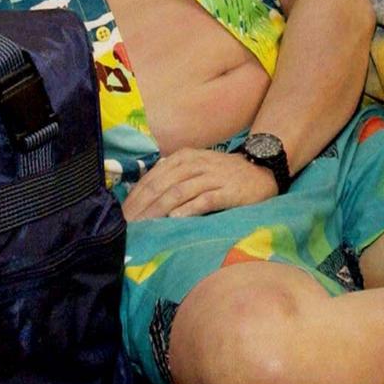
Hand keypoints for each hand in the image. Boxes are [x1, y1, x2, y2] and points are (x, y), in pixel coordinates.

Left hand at [124, 148, 278, 220]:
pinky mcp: (228, 191)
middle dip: (142, 206)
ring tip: (145, 225)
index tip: (122, 215)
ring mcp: (212, 177)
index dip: (136, 197)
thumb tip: (143, 191)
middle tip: (128, 225)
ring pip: (179, 192)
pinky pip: (205, 199)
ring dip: (159, 209)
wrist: (260, 169)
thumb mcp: (195, 166)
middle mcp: (196, 164)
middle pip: (162, 185)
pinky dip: (188, 208)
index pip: (153, 177)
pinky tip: (175, 218)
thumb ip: (172, 175)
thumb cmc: (223, 173)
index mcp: (184, 158)